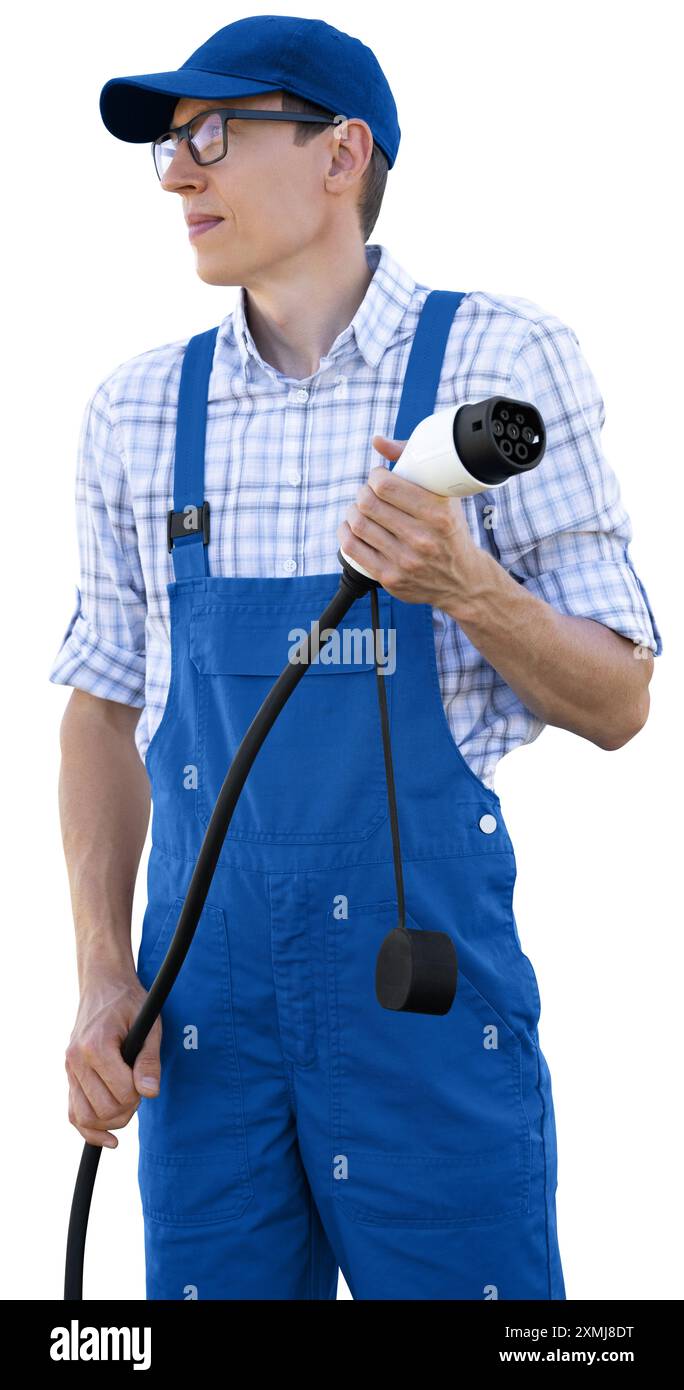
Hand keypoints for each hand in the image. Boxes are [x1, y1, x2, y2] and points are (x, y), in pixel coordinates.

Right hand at [65, 973, 161, 1148]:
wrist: (103, 985)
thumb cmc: (130, 1002)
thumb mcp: (149, 1024)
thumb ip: (150, 1059)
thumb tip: (150, 1093)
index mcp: (96, 1046)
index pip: (122, 1092)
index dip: (140, 1093)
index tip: (146, 1079)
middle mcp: (77, 1060)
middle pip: (105, 1109)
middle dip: (129, 1107)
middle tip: (139, 1088)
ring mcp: (69, 1069)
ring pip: (87, 1117)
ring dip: (112, 1121)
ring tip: (128, 1106)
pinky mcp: (69, 1075)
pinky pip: (73, 1113)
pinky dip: (90, 1130)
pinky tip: (109, 1138)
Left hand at [337, 434, 486, 610]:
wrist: (462, 580)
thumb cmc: (450, 531)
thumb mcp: (444, 497)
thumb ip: (414, 464)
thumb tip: (378, 442)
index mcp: (438, 513)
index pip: (386, 486)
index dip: (376, 476)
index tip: (379, 478)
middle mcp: (421, 538)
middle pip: (368, 504)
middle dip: (363, 493)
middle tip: (369, 493)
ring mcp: (405, 561)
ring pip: (358, 524)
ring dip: (353, 511)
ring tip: (360, 509)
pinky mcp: (390, 578)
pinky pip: (352, 549)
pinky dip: (346, 532)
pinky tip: (352, 527)